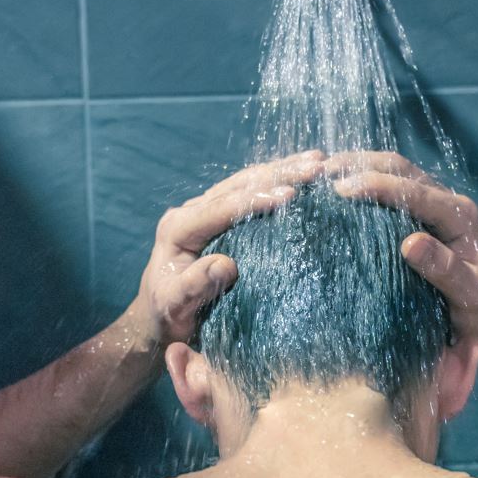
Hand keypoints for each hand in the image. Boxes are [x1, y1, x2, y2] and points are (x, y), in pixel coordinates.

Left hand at [126, 151, 326, 346]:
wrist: (159, 316)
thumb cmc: (168, 315)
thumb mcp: (176, 305)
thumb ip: (195, 285)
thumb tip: (226, 265)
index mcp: (178, 228)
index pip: (222, 207)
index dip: (256, 199)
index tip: (290, 194)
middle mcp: (191, 212)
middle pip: (238, 186)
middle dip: (278, 175)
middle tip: (317, 167)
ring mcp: (205, 210)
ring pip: (247, 181)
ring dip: (282, 170)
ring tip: (319, 160)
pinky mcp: (218, 216)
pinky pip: (249, 191)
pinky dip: (277, 181)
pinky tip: (302, 172)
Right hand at [327, 151, 477, 345]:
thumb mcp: (468, 293)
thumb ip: (443, 269)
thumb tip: (409, 244)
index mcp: (459, 215)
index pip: (414, 191)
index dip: (377, 186)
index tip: (341, 189)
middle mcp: (449, 202)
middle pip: (402, 169)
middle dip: (361, 165)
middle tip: (322, 171)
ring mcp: (437, 205)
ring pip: (396, 172)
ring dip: (361, 168)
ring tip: (323, 173)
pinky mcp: (425, 216)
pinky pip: (394, 191)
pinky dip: (367, 184)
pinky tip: (341, 192)